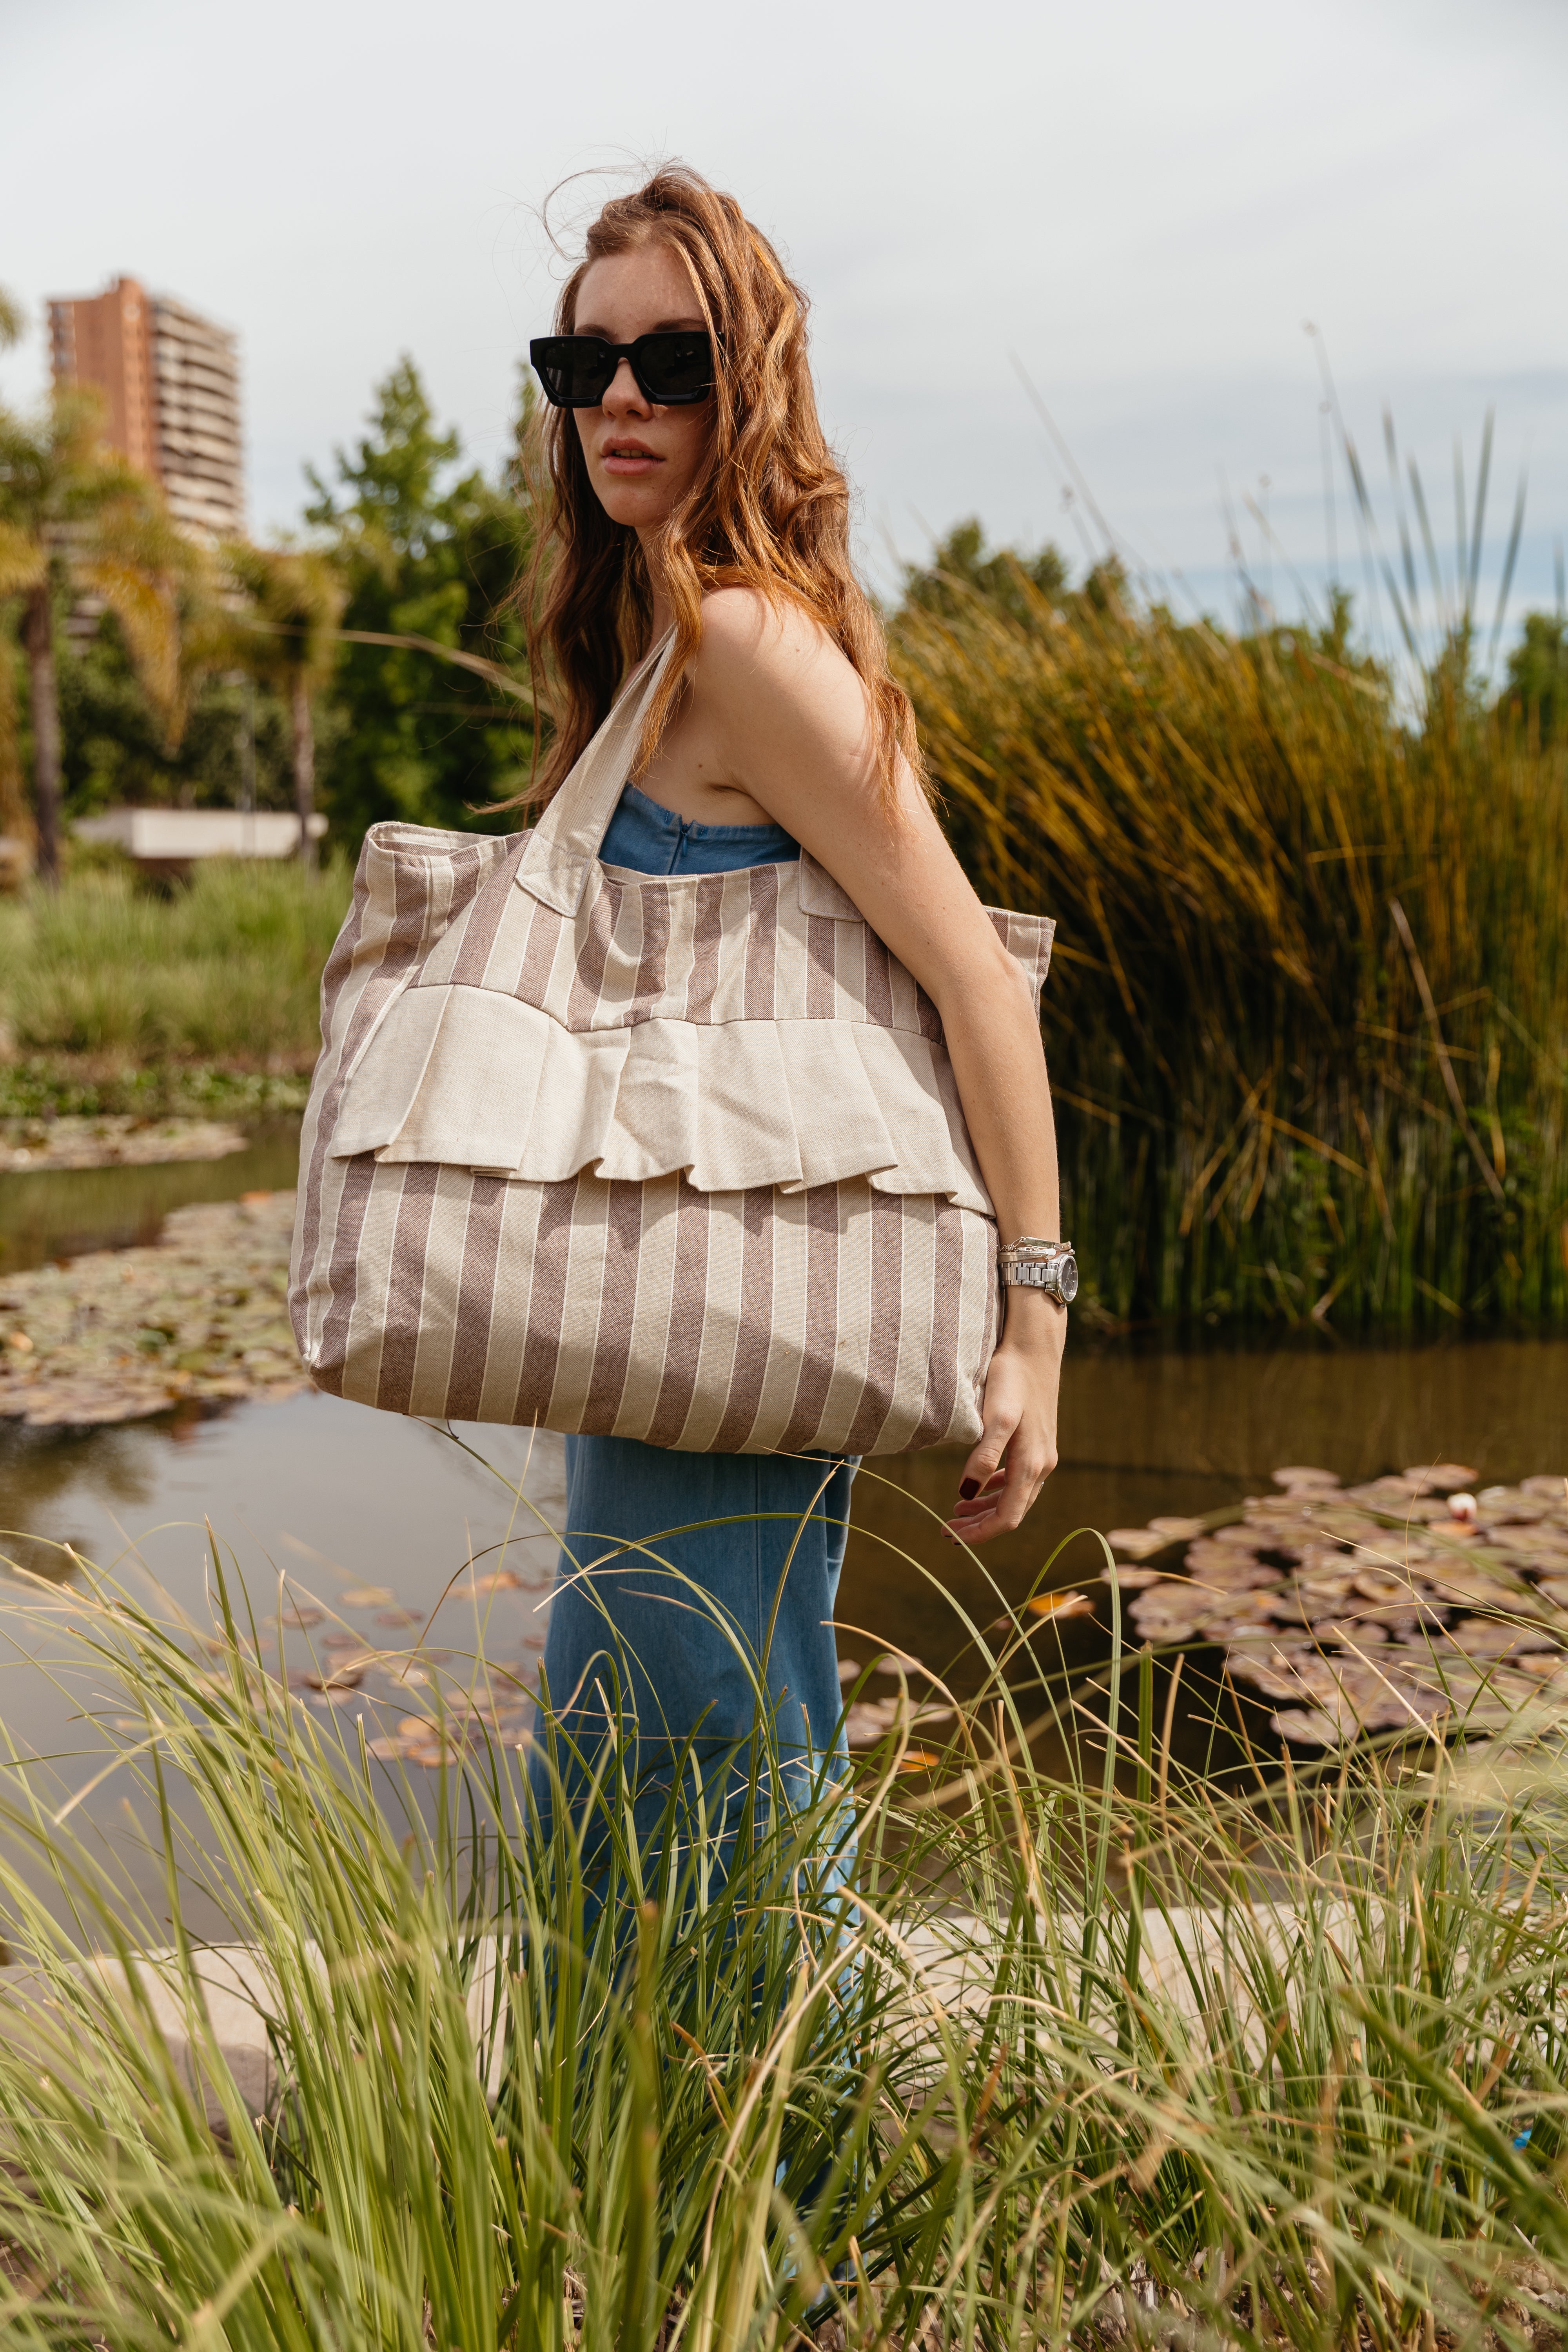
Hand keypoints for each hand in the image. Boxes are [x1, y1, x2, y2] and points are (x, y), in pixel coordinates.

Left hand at [948, 1293, 1063, 1541]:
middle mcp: (1043, 1464)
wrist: (1034, 1347)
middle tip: (948, 1528)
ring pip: (1015, 1497)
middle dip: (980, 1525)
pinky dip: (997, 1489)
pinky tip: (980, 1484)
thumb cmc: (1011, 1378)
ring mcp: (1043, 1454)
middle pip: (1012, 1512)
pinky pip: (1019, 1478)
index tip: (952, 1536)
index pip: (1007, 1518)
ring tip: (958, 1510)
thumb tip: (967, 1493)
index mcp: (1032, 1464)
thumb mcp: (994, 1417)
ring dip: (987, 1508)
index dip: (980, 1534)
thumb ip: (984, 1457)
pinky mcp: (1039, 1442)